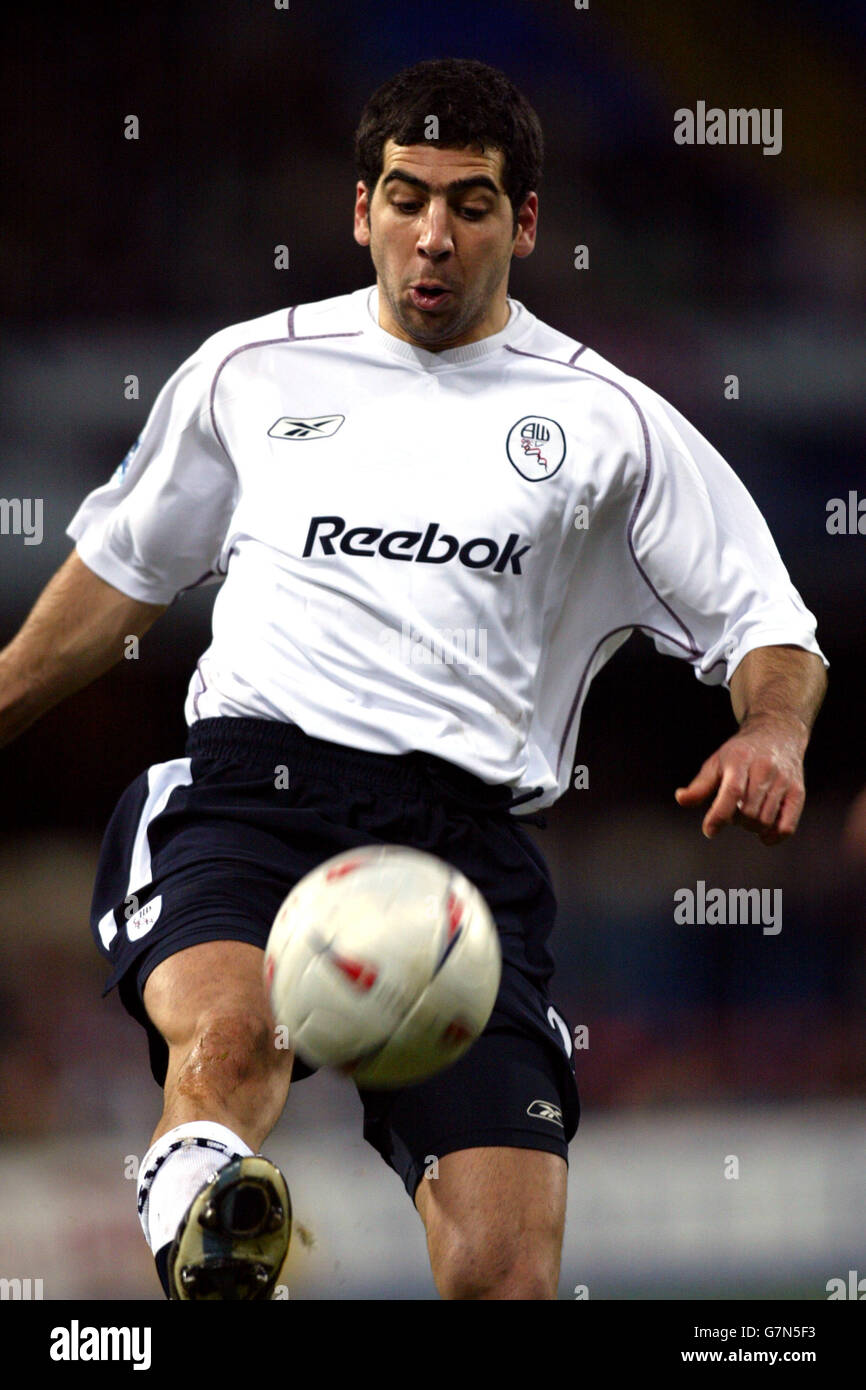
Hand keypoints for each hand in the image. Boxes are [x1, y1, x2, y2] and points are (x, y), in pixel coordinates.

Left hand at [674, 714, 807, 845]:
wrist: (778, 733)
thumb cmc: (741, 752)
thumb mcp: (717, 762)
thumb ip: (700, 784)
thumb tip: (681, 799)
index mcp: (740, 760)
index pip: (732, 792)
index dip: (719, 815)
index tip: (709, 831)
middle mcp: (765, 769)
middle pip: (748, 811)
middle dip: (735, 820)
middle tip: (733, 812)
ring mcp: (784, 781)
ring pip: (765, 821)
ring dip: (751, 827)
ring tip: (747, 815)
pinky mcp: (798, 792)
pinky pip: (787, 826)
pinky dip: (773, 836)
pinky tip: (763, 834)